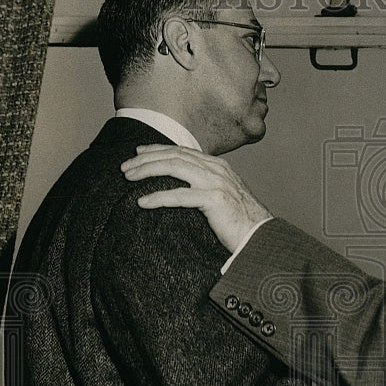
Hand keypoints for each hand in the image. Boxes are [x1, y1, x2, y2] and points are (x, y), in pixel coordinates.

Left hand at [120, 145, 270, 251]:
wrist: (260, 236)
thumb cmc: (240, 221)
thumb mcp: (223, 195)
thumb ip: (205, 185)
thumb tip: (183, 186)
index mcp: (218, 166)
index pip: (182, 151)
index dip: (158, 150)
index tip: (138, 153)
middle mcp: (217, 169)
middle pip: (174, 156)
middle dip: (146, 158)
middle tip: (125, 166)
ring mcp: (216, 183)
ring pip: (174, 168)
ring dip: (147, 170)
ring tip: (128, 177)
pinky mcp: (214, 200)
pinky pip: (180, 196)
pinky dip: (158, 197)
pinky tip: (143, 202)